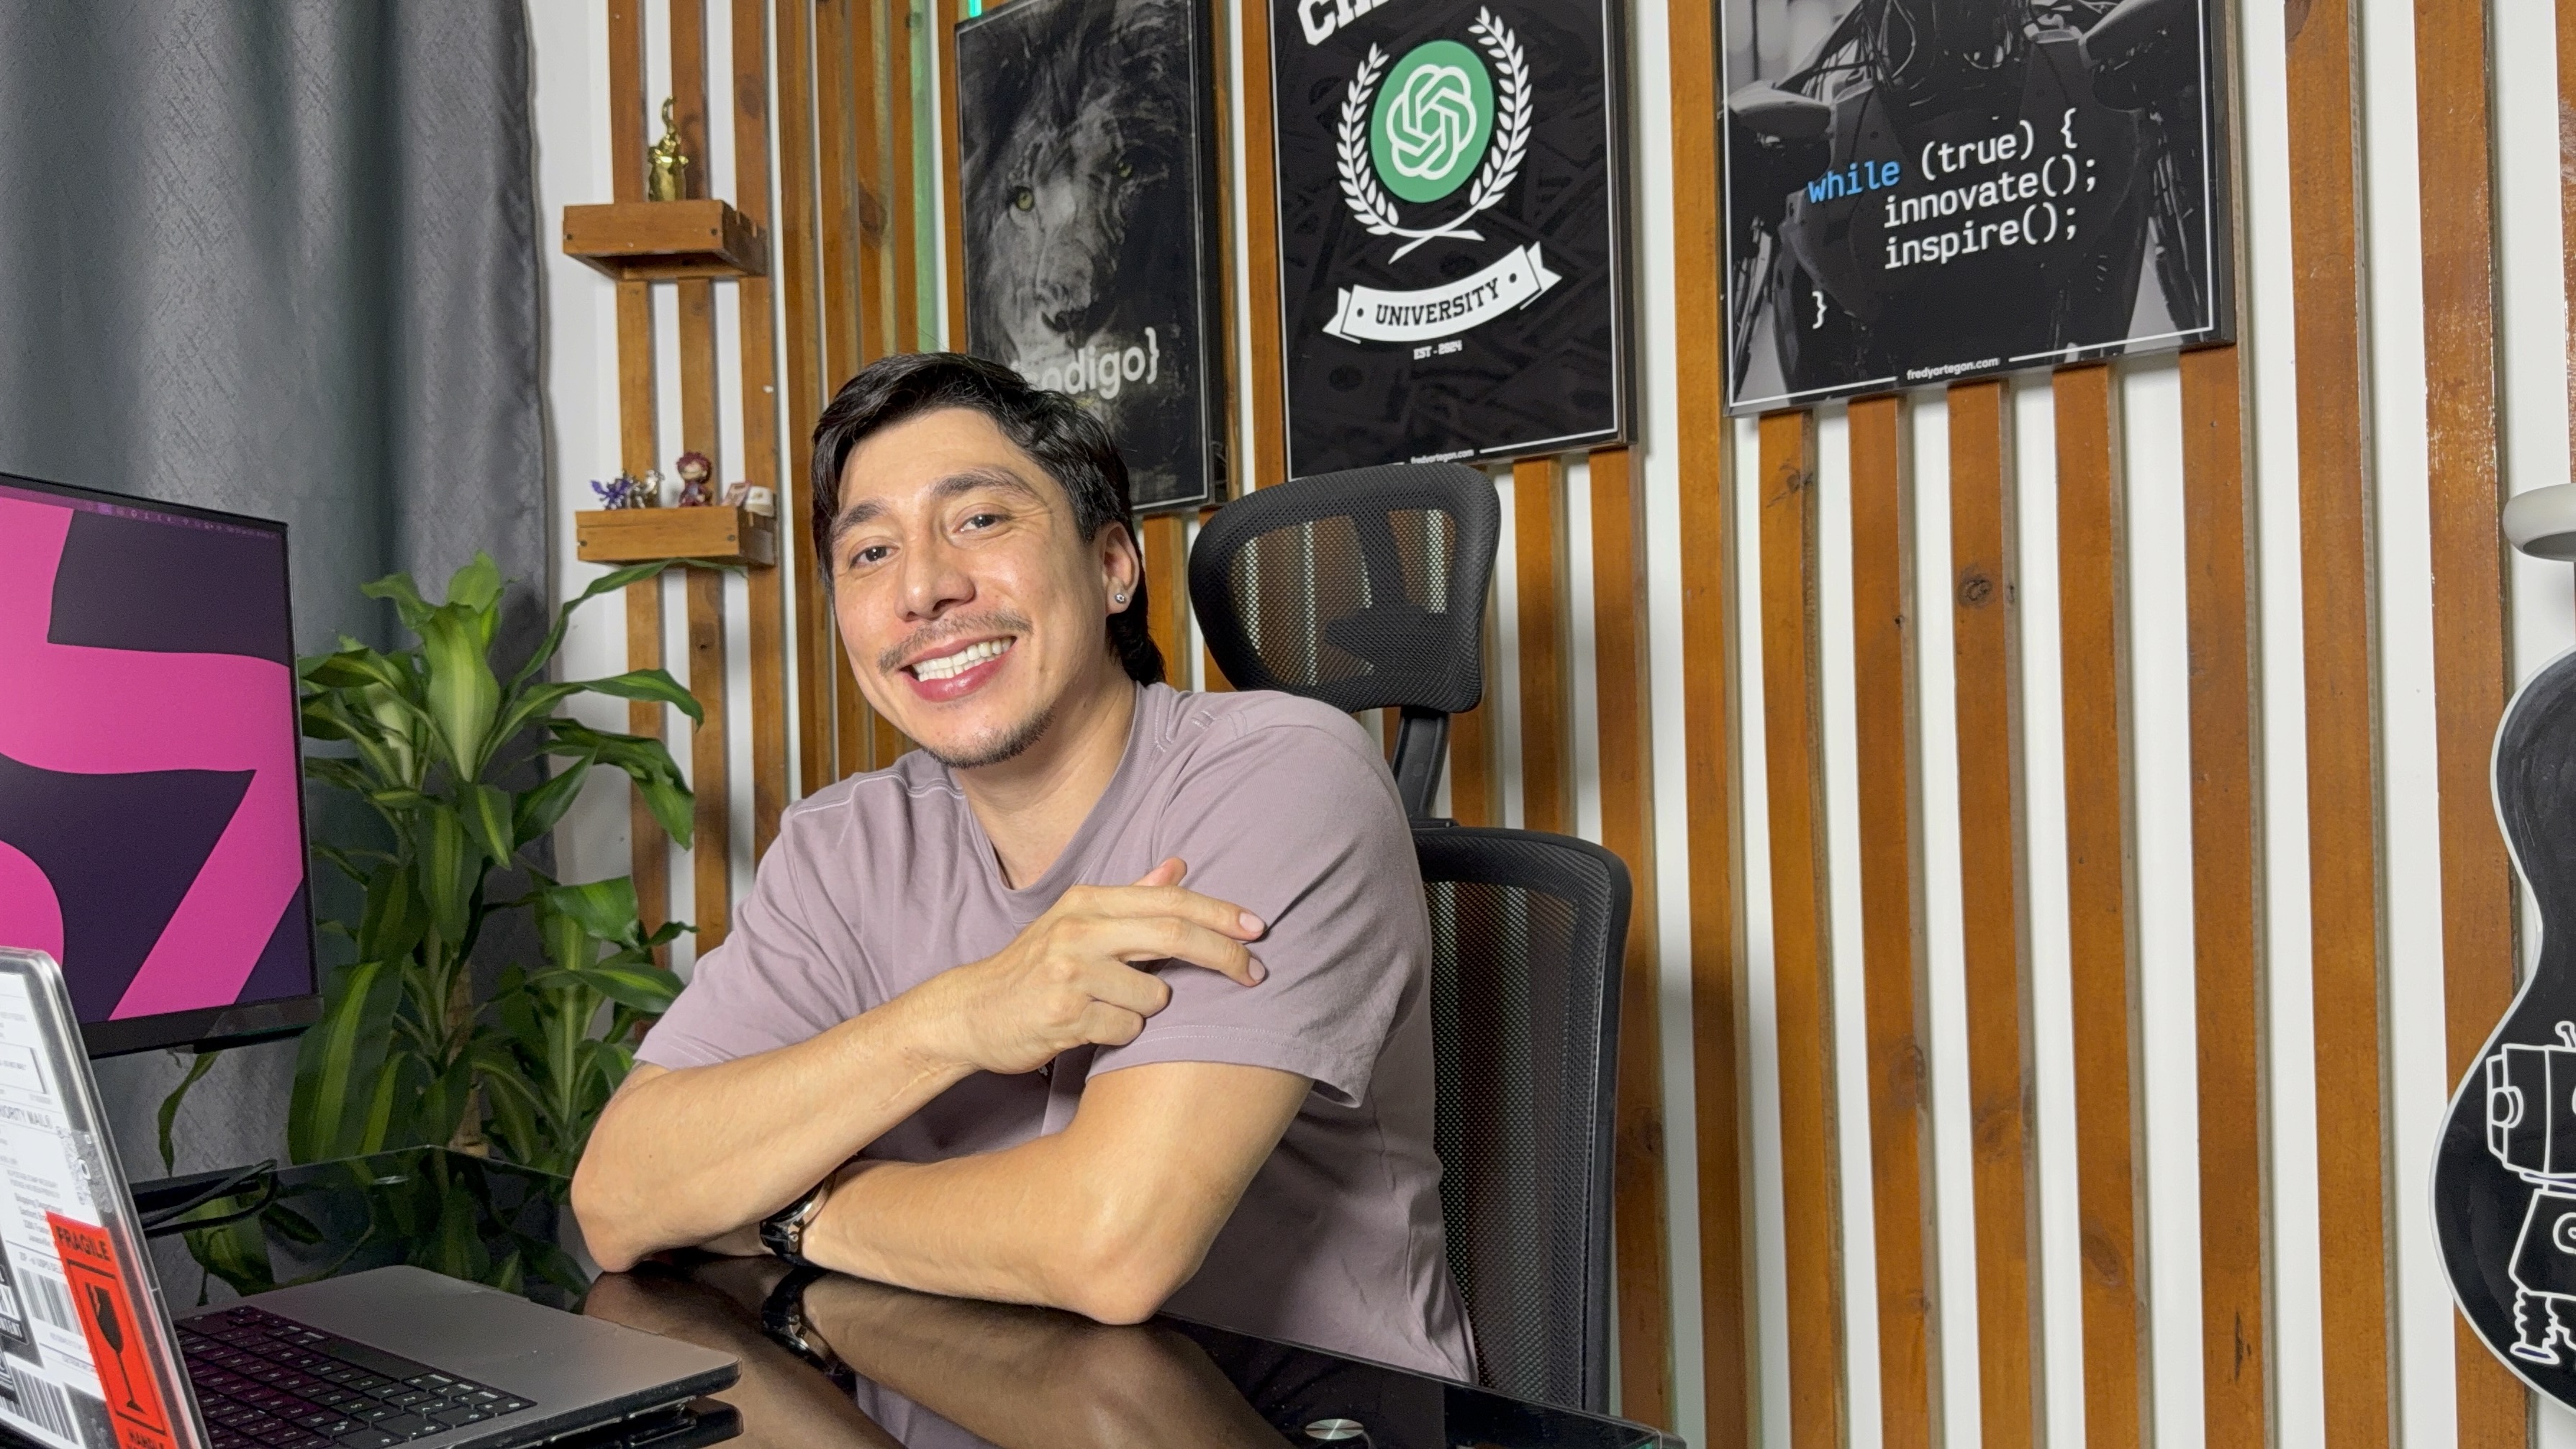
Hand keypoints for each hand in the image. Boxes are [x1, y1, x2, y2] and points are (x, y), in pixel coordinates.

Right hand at [900, 859, 1265, 1075]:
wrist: (969, 1012)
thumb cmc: (1032, 967)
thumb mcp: (1076, 921)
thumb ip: (1131, 896)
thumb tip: (1179, 865)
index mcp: (1087, 902)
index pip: (1169, 901)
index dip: (1221, 913)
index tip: (1259, 929)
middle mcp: (1079, 930)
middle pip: (1173, 935)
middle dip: (1225, 956)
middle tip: (1257, 974)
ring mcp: (1070, 972)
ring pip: (1155, 994)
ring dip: (1149, 1007)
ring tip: (1111, 1006)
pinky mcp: (1064, 1015)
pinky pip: (1128, 1028)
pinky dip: (1122, 1032)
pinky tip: (1092, 1026)